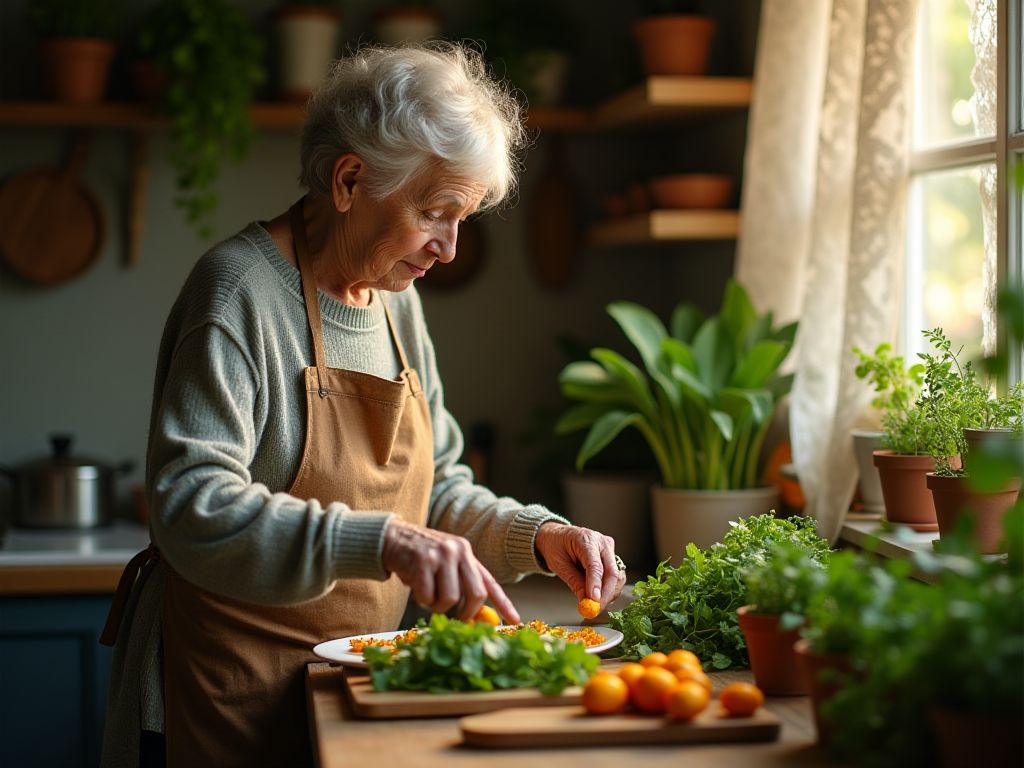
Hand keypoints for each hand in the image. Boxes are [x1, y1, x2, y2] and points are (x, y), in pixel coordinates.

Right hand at [381, 519, 519, 623]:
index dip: (504, 603)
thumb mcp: (447, 562)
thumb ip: (462, 583)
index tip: (515, 621)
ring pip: (450, 598)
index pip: (490, 582)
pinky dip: (421, 599)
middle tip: (457, 618)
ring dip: (438, 606)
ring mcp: (441, 555)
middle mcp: (458, 551)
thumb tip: (476, 617)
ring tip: (428, 595)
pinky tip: (416, 587)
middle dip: (466, 613)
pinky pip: (427, 596)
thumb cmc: (421, 557)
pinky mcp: (423, 562)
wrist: (393, 537)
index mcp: (467, 553)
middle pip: (475, 594)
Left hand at [533, 522, 625, 607]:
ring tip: (594, 604)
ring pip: (617, 576)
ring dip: (609, 594)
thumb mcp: (558, 564)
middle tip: (595, 609)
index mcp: (585, 539)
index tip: (593, 601)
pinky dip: (609, 589)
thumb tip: (585, 600)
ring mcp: (609, 549)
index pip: (595, 565)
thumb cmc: (556, 546)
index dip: (596, 584)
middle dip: (605, 594)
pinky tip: (599, 596)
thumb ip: (573, 581)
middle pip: (612, 572)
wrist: (558, 536)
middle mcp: (602, 542)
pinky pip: (616, 576)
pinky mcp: (612, 557)